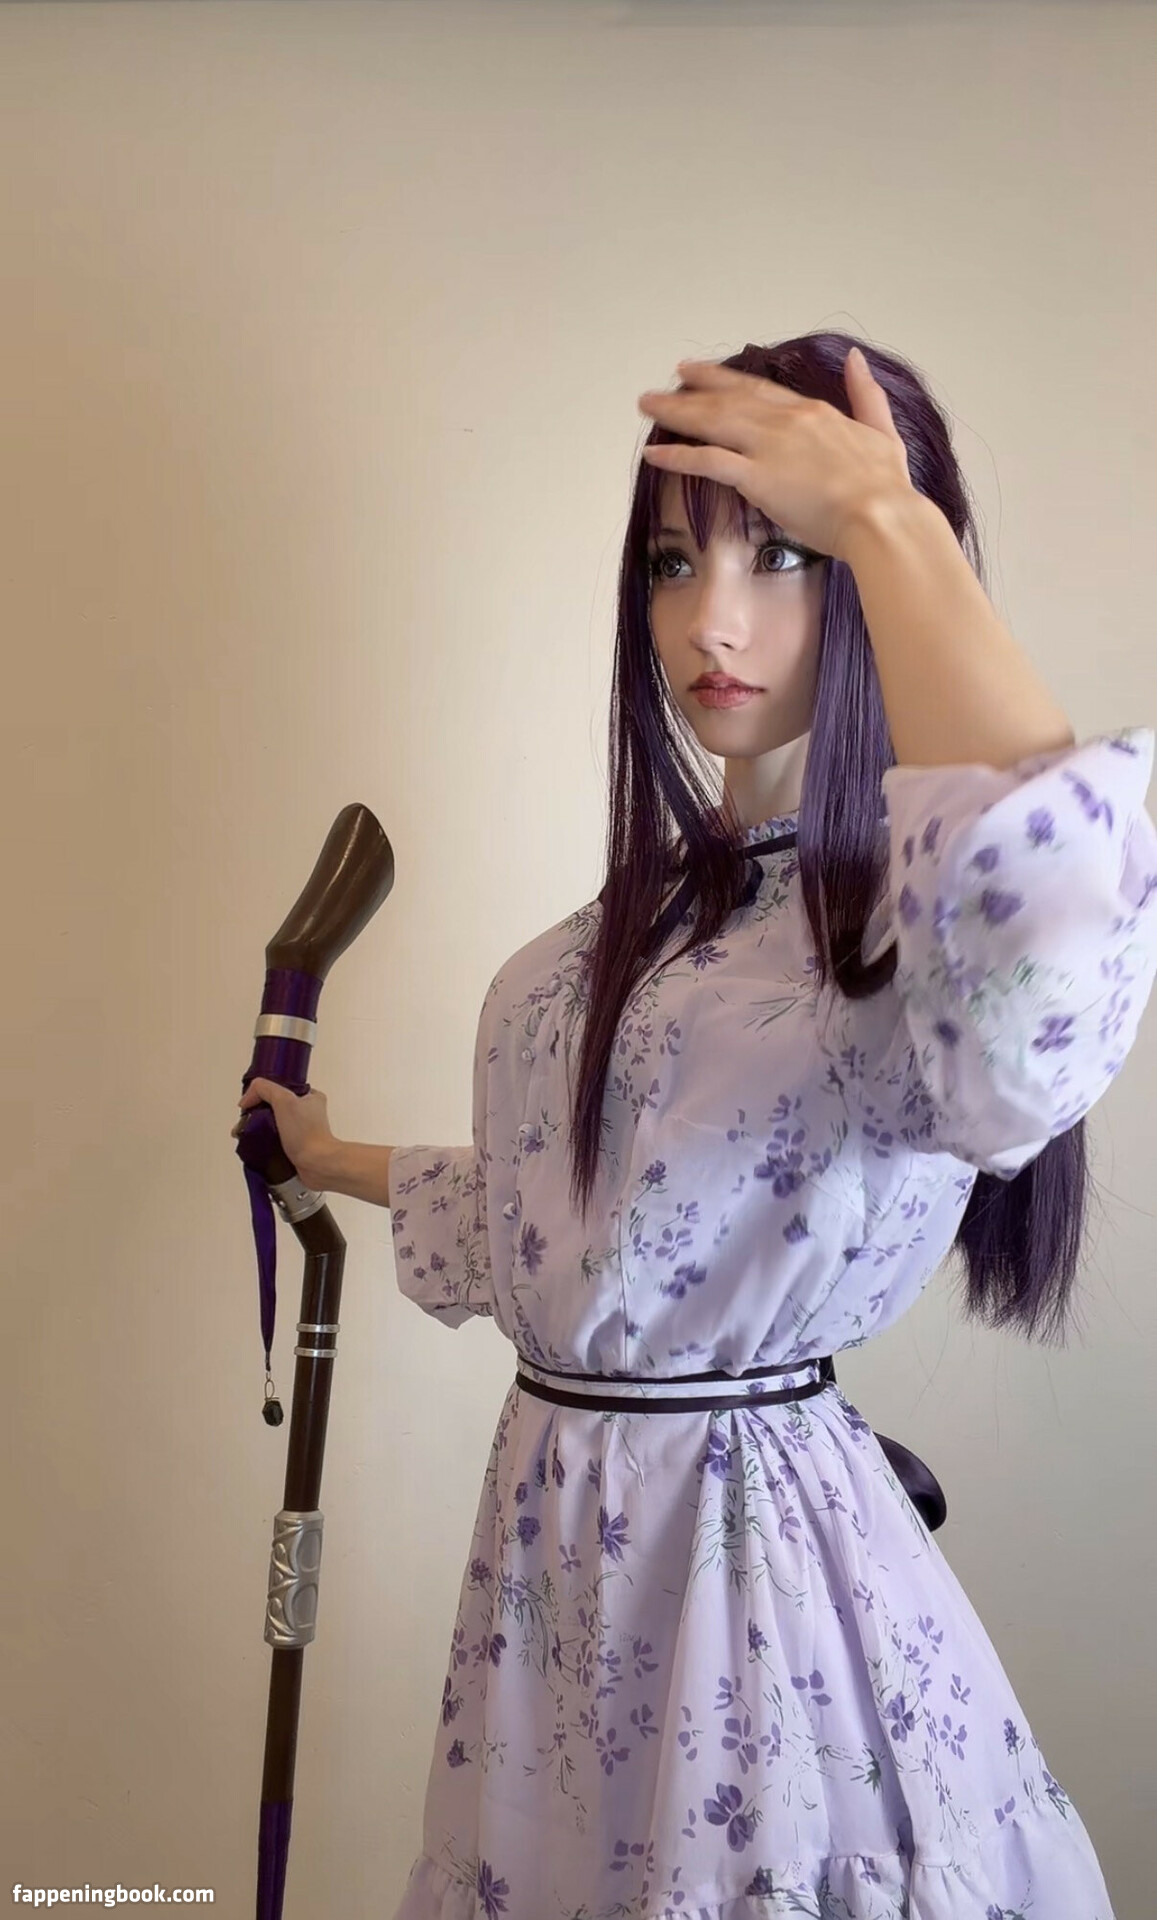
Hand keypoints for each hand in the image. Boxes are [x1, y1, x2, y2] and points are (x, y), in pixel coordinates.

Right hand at [231, 1078, 336, 1188]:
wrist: (317, 1164)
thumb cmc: (305, 1132)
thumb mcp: (284, 1100)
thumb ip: (264, 1089)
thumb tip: (247, 1099)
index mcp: (310, 1096)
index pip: (279, 1088)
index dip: (261, 1094)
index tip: (248, 1105)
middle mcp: (307, 1112)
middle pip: (273, 1106)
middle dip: (256, 1112)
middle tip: (244, 1122)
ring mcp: (301, 1130)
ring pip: (272, 1123)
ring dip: (257, 1127)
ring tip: (243, 1134)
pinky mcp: (295, 1146)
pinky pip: (275, 1139)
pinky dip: (263, 1140)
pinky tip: (253, 1143)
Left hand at [636, 348, 913, 563]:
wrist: (882, 516)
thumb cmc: (886, 487)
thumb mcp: (881, 430)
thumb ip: (866, 394)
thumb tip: (855, 359)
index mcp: (812, 412)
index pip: (759, 389)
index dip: (725, 380)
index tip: (700, 374)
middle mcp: (786, 421)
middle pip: (728, 399)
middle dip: (691, 390)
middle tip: (662, 386)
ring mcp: (769, 447)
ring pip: (713, 422)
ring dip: (676, 413)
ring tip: (647, 408)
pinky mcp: (757, 477)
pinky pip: (708, 461)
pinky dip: (679, 455)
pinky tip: (654, 453)